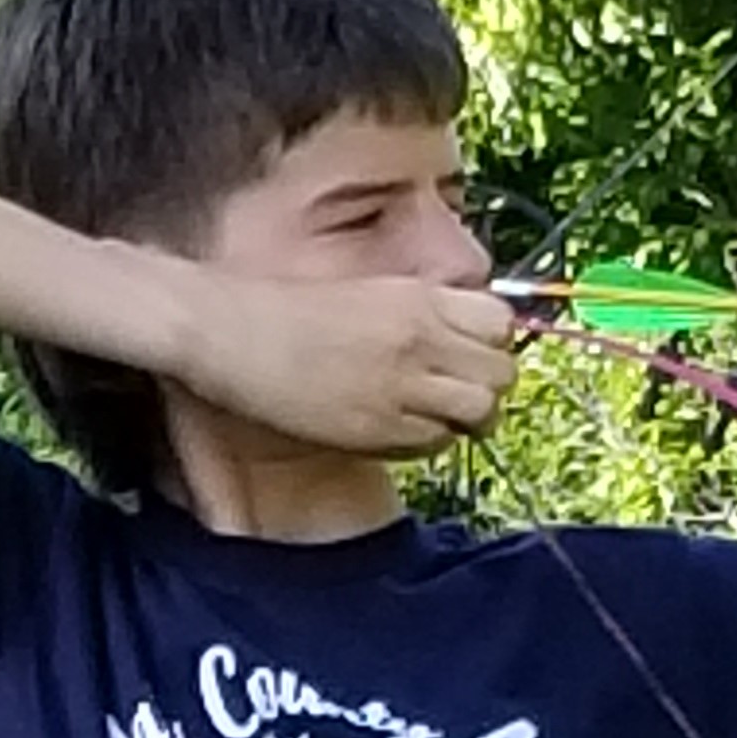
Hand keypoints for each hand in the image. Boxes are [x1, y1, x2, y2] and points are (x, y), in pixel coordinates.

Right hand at [172, 272, 517, 458]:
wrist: (234, 334)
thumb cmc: (288, 314)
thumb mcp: (367, 295)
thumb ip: (417, 313)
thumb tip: (456, 340)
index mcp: (417, 297)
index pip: (502, 321)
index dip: (492, 344)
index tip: (468, 356)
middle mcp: (420, 338)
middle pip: (502, 372)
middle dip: (487, 388)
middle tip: (456, 396)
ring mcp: (403, 383)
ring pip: (480, 411)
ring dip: (464, 420)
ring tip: (430, 418)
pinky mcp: (378, 425)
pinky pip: (435, 443)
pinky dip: (428, 442)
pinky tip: (398, 432)